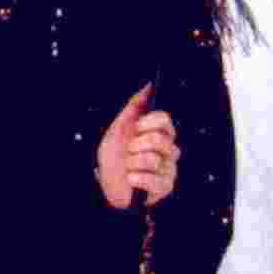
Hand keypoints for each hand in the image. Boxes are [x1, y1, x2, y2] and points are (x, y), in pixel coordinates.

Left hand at [96, 84, 179, 208]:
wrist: (104, 185)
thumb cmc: (114, 159)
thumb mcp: (118, 128)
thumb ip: (134, 107)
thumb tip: (148, 86)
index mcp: (160, 134)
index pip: (164, 120)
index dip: (147, 123)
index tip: (135, 129)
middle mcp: (168, 151)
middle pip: (158, 139)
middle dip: (135, 146)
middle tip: (128, 153)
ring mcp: (168, 169)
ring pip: (153, 160)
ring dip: (131, 164)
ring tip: (128, 168)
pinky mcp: (165, 188)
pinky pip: (152, 179)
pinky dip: (135, 179)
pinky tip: (131, 180)